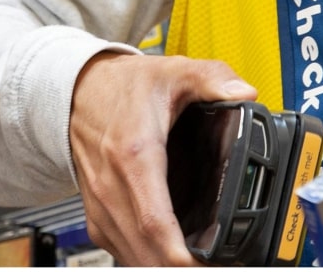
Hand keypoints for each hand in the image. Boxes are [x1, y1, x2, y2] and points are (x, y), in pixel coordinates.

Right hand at [68, 51, 255, 266]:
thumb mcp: (173, 71)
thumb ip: (212, 78)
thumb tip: (244, 93)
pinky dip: (149, 260)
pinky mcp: (98, 217)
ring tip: (202, 260)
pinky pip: (123, 252)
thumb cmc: (123, 87)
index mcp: (135, 155)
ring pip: (133, 258)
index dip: (181, 256)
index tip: (207, 262)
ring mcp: (102, 207)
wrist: (77, 92)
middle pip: (147, 252)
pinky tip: (172, 255)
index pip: (155, 222)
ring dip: (164, 266)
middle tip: (218, 263)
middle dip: (182, 267)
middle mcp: (113, 188)